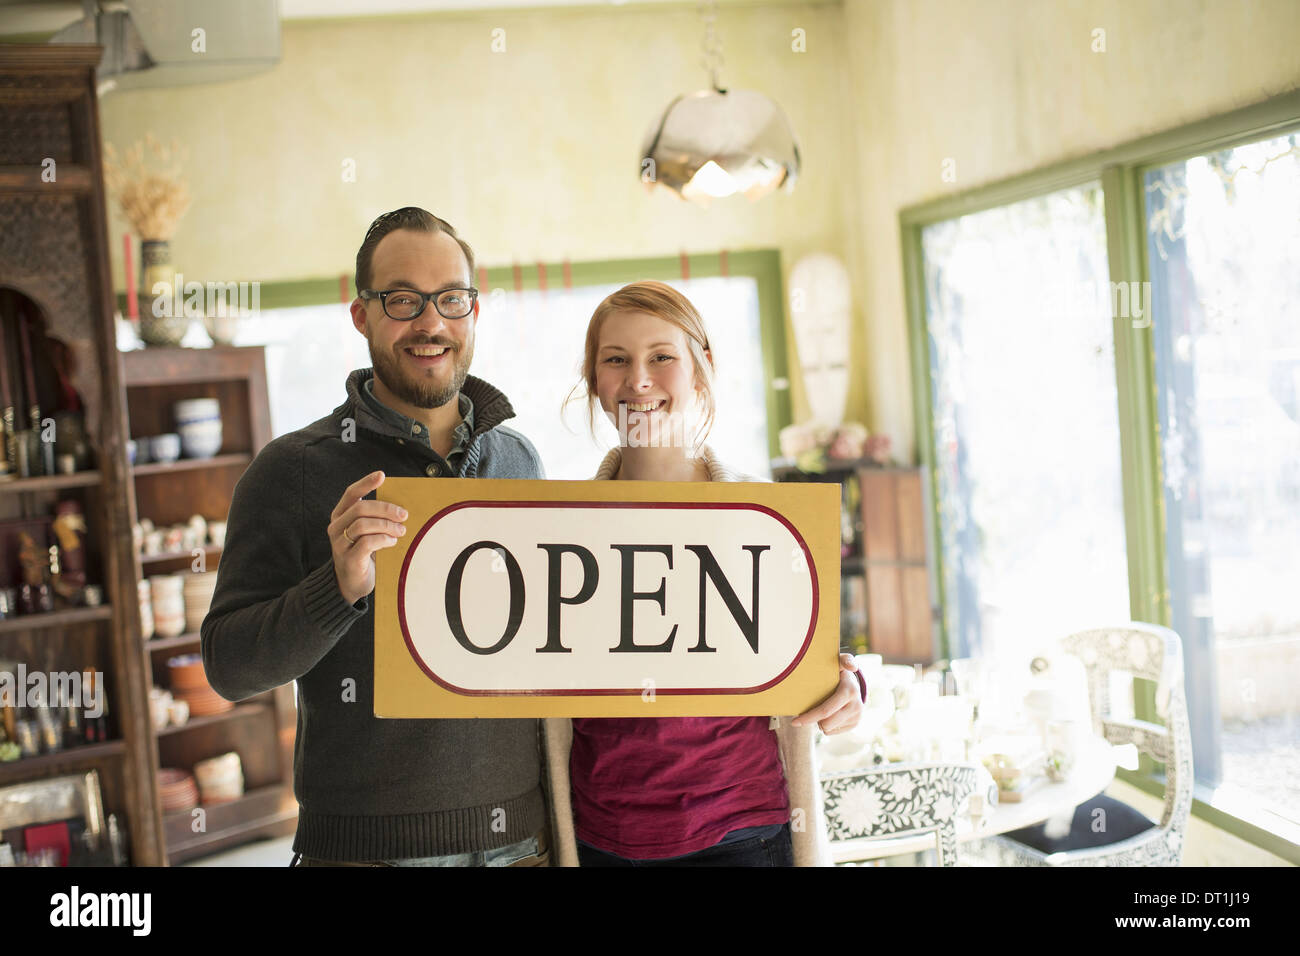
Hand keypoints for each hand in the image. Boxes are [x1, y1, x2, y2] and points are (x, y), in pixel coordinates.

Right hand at [329, 470, 407, 605]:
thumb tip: (401, 506)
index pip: (350, 494)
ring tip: (400, 531)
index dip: (366, 483)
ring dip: (387, 525)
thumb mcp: (368, 532)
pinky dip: (383, 540)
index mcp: (340, 516)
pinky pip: (367, 543)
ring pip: (363, 524)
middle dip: (385, 509)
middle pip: (360, 508)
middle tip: (404, 515)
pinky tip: (392, 542)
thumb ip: (376, 518)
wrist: (351, 584)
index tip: (382, 476)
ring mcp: (340, 544)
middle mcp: (336, 527)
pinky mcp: (348, 559)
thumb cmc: (364, 553)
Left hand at [792, 653, 863, 734]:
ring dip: (821, 722)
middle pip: (825, 723)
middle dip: (813, 719)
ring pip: (828, 729)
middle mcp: (856, 705)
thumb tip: (852, 666)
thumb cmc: (839, 671)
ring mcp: (857, 716)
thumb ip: (844, 660)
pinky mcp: (855, 724)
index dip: (809, 717)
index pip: (825, 710)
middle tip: (807, 712)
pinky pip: (832, 732)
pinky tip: (829, 714)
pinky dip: (827, 725)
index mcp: (850, 691)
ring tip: (821, 708)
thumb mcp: (840, 663)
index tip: (794, 722)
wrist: (854, 683)